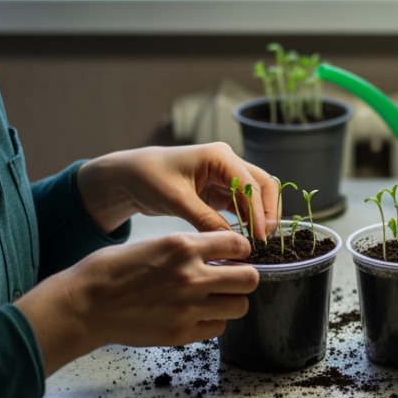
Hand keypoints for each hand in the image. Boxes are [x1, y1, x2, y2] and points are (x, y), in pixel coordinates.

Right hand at [15, 230, 258, 375]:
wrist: (84, 305)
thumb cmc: (111, 271)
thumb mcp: (153, 244)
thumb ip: (188, 249)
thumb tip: (217, 255)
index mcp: (183, 246)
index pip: (238, 245)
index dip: (240, 251)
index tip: (233, 255)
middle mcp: (192, 276)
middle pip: (249, 278)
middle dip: (243, 277)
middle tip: (229, 279)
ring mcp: (189, 308)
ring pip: (239, 306)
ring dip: (230, 302)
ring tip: (212, 299)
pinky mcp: (181, 333)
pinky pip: (218, 328)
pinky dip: (212, 322)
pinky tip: (195, 315)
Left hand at [76, 143, 278, 239]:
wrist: (130, 177)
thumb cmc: (149, 179)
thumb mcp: (176, 200)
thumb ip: (205, 219)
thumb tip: (231, 241)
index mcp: (219, 156)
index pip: (250, 185)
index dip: (259, 212)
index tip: (259, 238)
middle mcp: (227, 163)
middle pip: (262, 185)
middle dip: (268, 211)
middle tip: (265, 239)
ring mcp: (225, 176)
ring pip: (256, 195)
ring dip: (260, 216)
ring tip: (259, 241)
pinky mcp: (219, 191)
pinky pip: (242, 205)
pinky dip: (247, 219)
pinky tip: (246, 237)